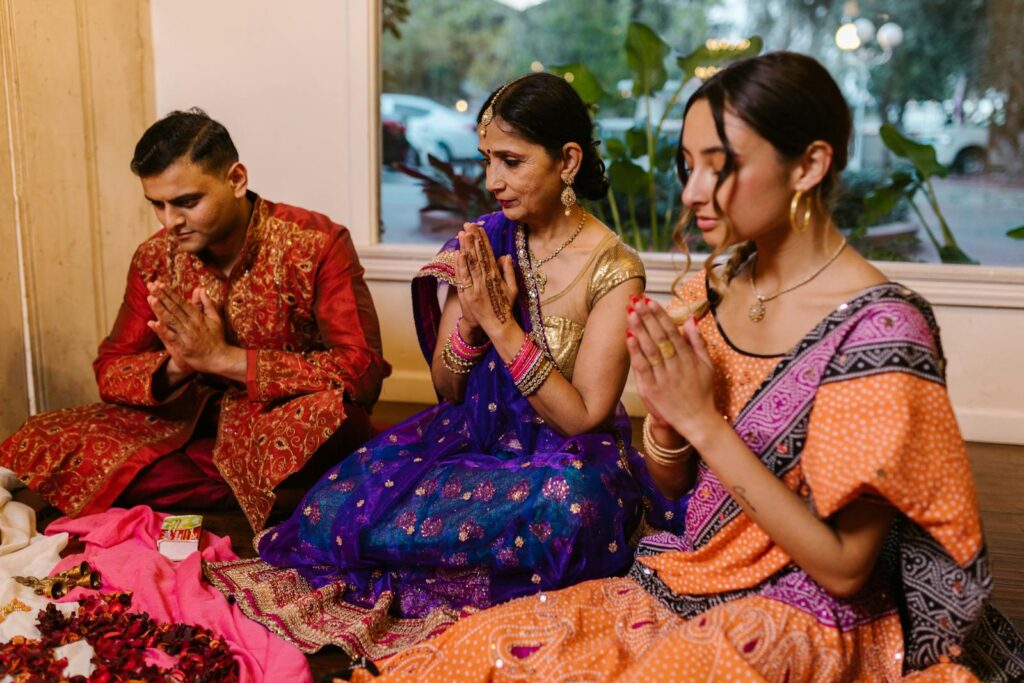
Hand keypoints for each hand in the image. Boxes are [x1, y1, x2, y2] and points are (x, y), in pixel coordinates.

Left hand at [146, 282, 232, 375]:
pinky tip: (153, 323)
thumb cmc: (217, 339)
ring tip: (150, 298)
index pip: (181, 302)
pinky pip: (171, 337)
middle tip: (151, 285)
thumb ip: (207, 303)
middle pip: (174, 308)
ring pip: (171, 320)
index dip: (170, 293)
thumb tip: (200, 289)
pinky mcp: (183, 347)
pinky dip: (162, 330)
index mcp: (198, 316)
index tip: (160, 284)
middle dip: (162, 296)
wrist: (220, 358)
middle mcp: (191, 324)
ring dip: (160, 309)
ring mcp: (186, 335)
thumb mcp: (215, 318)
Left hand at [454, 223, 517, 336]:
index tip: (479, 228)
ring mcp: (476, 288)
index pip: (488, 254)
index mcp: (496, 277)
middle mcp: (486, 280)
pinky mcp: (468, 296)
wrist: (497, 326)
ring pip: (470, 264)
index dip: (483, 240)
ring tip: (462, 233)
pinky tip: (459, 254)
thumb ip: (508, 272)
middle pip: (478, 256)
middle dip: (473, 239)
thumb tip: (505, 255)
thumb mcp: (512, 289)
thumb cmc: (505, 307)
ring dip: (466, 248)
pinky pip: (464, 278)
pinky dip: (461, 266)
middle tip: (468, 224)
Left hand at [626, 297, 718, 443]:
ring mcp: (663, 377)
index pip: (671, 331)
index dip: (659, 315)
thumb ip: (698, 342)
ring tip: (630, 312)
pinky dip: (635, 353)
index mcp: (688, 357)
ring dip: (639, 329)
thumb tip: (691, 319)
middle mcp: (675, 365)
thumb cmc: (703, 392)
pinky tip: (628, 338)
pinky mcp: (652, 389)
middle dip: (647, 317)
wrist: (698, 420)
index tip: (649, 300)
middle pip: (658, 336)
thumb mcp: (707, 365)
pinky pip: (642, 368)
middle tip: (635, 300)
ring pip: (649, 349)